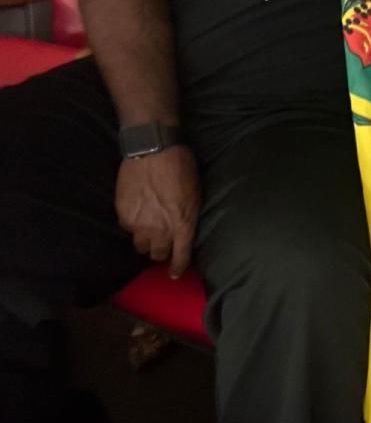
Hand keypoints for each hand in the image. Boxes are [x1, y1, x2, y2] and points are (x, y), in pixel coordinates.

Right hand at [116, 145, 200, 277]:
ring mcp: (139, 223)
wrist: (154, 149)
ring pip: (140, 246)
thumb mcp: (195, 195)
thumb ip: (188, 218)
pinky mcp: (123, 214)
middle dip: (161, 252)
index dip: (178, 268)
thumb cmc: (182, 168)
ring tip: (148, 230)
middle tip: (163, 244)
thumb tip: (184, 230)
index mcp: (183, 225)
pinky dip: (132, 225)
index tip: (175, 272)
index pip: (180, 258)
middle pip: (158, 254)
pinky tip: (137, 212)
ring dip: (146, 241)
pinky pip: (126, 228)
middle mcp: (160, 230)